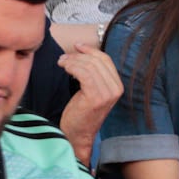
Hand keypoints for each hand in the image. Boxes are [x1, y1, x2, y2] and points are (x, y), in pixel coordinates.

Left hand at [56, 44, 123, 165]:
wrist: (78, 132)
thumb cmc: (81, 110)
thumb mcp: (91, 89)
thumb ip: (93, 73)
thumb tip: (82, 50)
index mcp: (117, 85)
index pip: (106, 59)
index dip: (90, 50)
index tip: (77, 46)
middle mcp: (115, 89)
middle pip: (96, 61)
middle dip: (77, 56)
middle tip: (63, 58)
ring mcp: (107, 94)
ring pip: (88, 66)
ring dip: (71, 61)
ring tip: (62, 63)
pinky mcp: (95, 97)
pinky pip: (83, 74)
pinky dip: (71, 67)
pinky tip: (64, 69)